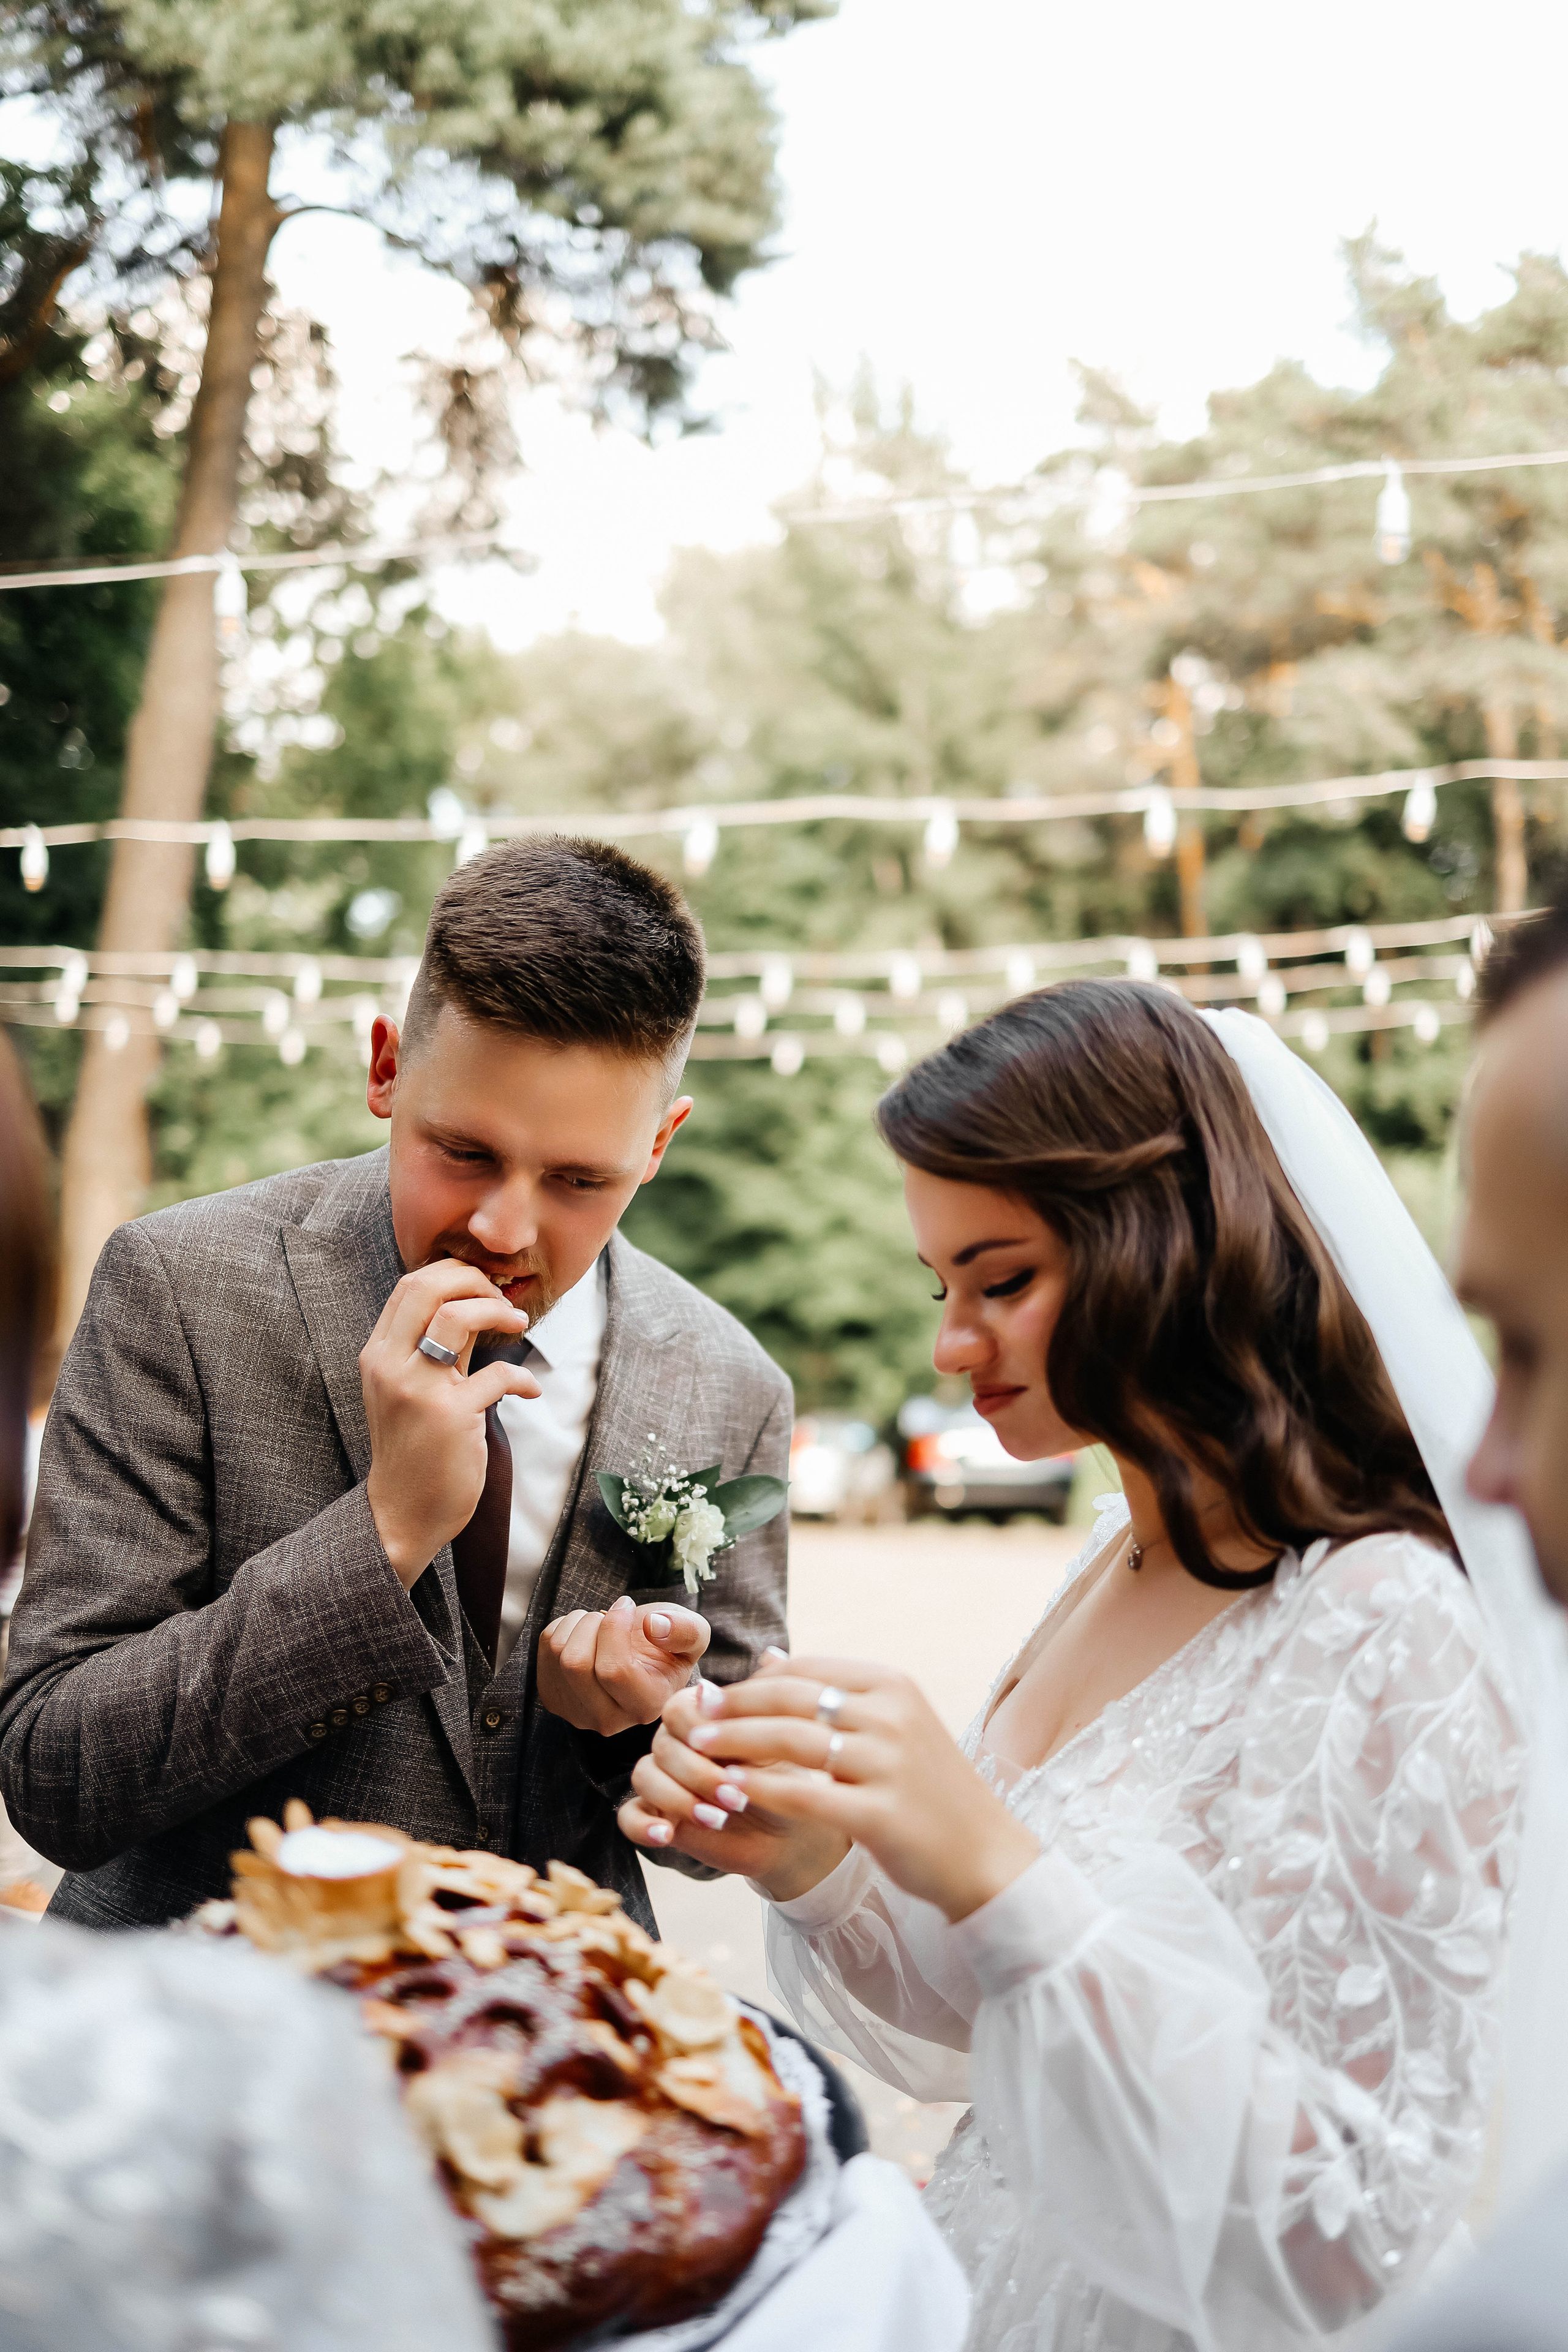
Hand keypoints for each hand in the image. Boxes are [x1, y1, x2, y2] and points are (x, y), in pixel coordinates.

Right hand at [361, 1261, 539, 1588]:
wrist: (403, 1511)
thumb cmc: (414, 1447)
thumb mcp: (411, 1389)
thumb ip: (436, 1348)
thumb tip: (475, 1305)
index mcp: (378, 1354)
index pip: (410, 1286)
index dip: (453, 1274)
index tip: (484, 1287)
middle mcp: (390, 1365)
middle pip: (428, 1287)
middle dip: (475, 1281)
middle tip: (503, 1301)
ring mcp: (418, 1389)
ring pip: (457, 1317)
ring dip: (497, 1312)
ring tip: (519, 1325)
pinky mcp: (450, 1416)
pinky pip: (497, 1375)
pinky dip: (523, 1378)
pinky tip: (531, 1390)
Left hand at [537, 1595, 711, 1734]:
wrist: (644, 1656)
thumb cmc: (669, 1644)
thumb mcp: (693, 1633)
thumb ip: (686, 1630)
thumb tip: (653, 1626)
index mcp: (646, 1707)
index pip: (613, 1670)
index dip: (615, 1627)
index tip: (627, 1605)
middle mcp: (610, 1720)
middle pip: (576, 1664)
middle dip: (592, 1623)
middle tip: (610, 1613)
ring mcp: (577, 1713)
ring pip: (558, 1654)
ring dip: (578, 1622)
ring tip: (599, 1623)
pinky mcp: (554, 1698)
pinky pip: (545, 1650)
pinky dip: (562, 1628)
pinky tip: (585, 1634)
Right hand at [618, 1668, 850, 1894]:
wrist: (791, 1829)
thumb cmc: (788, 1776)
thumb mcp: (783, 1736)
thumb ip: (772, 1699)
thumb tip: (771, 1654)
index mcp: (699, 1714)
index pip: (677, 1712)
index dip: (700, 1734)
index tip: (735, 1757)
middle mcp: (675, 1742)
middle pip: (661, 1746)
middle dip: (697, 1774)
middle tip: (734, 1798)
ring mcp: (663, 1779)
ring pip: (643, 1777)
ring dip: (678, 1799)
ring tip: (717, 1818)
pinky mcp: (657, 1817)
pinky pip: (628, 1818)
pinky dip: (643, 1826)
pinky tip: (667, 1834)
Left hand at [675, 1655, 1039, 1921]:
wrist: (984, 1855)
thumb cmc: (927, 1789)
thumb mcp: (892, 1726)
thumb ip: (833, 1694)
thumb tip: (766, 1657)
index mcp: (893, 1686)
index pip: (806, 1668)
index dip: (754, 1680)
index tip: (717, 1692)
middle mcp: (892, 1715)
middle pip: (792, 1698)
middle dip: (736, 1705)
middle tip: (693, 1713)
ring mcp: (889, 1764)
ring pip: (792, 1741)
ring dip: (738, 1742)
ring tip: (701, 1748)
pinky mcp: (881, 1814)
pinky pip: (805, 1794)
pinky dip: (763, 1788)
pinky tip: (732, 1790)